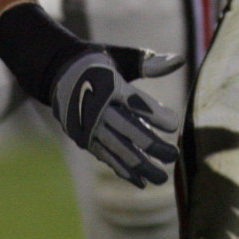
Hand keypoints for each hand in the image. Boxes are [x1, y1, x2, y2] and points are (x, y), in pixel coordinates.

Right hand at [51, 45, 183, 187]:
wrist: (57, 73)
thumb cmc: (99, 62)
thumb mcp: (123, 56)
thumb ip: (151, 63)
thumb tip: (181, 60)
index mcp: (108, 84)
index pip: (135, 102)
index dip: (155, 114)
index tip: (175, 125)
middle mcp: (96, 109)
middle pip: (128, 131)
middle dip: (152, 146)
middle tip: (174, 156)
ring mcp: (88, 127)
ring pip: (118, 149)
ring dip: (140, 165)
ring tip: (161, 179)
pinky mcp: (84, 139)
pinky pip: (106, 156)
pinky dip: (123, 169)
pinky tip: (140, 182)